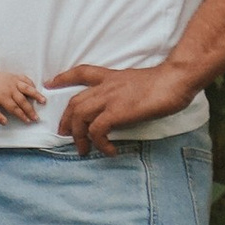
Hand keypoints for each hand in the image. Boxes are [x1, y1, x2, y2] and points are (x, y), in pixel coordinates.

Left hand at [0, 67, 47, 125]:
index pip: (14, 108)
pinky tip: (36, 90)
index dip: (22, 115)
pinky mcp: (15, 76)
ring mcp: (13, 81)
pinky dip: (32, 84)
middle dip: (30, 110)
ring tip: (43, 101)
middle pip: (22, 101)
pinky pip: (25, 79)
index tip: (28, 121)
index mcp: (2, 97)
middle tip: (36, 117)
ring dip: (36, 95)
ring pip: (27, 89)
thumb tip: (5, 122)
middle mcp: (10, 89)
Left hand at [52, 58, 195, 156]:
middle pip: (75, 102)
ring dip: (78, 136)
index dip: (63, 78)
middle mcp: (106, 86)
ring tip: (83, 150)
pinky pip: (97, 130)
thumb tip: (127, 107)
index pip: (82, 73)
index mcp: (111, 77)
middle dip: (65, 119)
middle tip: (64, 134)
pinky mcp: (116, 112)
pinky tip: (108, 151)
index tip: (50, 82)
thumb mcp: (139, 83)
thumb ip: (127, 92)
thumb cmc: (165, 82)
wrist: (174, 80)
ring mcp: (110, 98)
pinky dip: (98, 143)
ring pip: (79, 116)